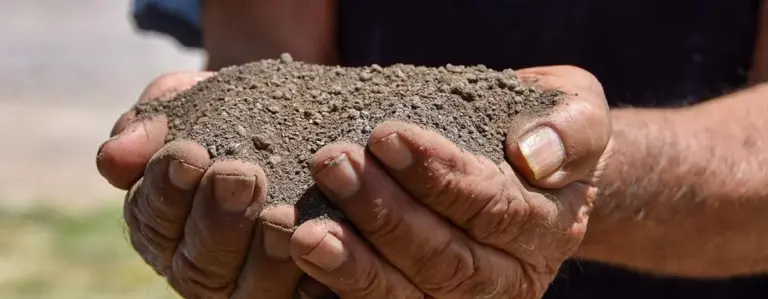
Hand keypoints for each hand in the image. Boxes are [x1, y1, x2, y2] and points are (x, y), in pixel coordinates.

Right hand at [96, 72, 331, 297]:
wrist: (298, 117)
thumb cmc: (233, 109)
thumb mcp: (192, 101)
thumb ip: (150, 122)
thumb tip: (114, 157)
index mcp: (165, 224)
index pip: (153, 219)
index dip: (167, 189)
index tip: (189, 153)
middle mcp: (200, 265)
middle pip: (197, 263)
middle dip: (218, 219)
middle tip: (241, 175)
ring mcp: (249, 284)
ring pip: (246, 289)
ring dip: (264, 254)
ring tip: (282, 214)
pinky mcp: (297, 290)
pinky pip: (301, 296)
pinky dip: (311, 275)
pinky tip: (323, 239)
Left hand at [289, 66, 610, 297]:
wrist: (532, 169)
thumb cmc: (543, 132)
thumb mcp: (576, 112)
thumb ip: (570, 129)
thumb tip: (534, 156)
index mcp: (547, 227)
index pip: (492, 207)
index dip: (438, 176)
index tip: (386, 136)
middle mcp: (511, 277)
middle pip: (446, 260)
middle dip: (385, 215)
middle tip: (332, 167)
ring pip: (411, 297)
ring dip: (355, 266)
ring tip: (305, 231)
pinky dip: (343, 293)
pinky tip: (304, 269)